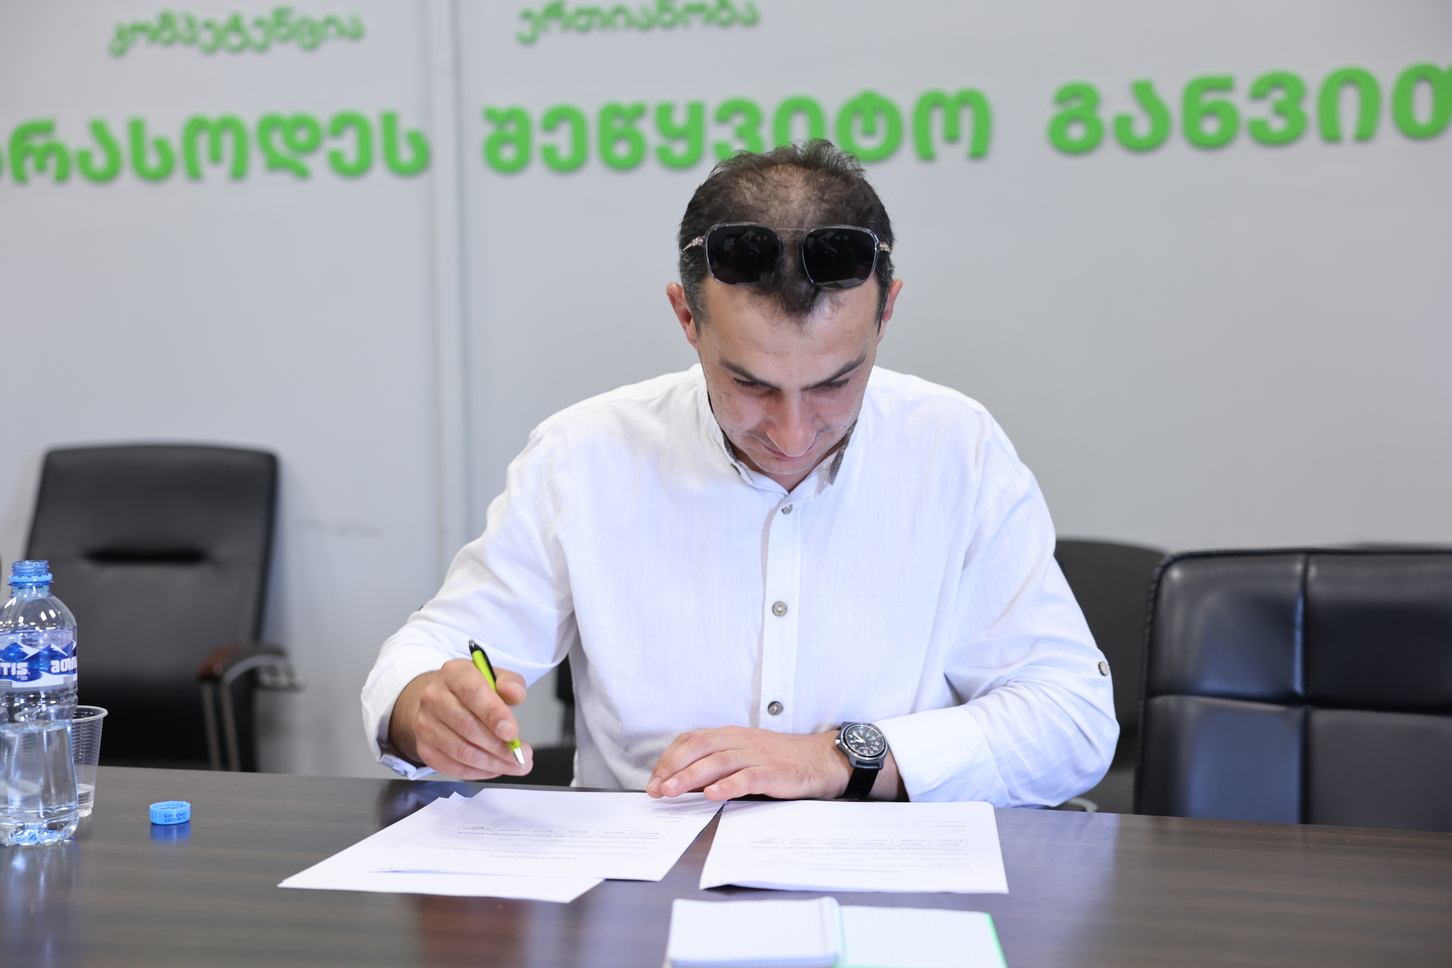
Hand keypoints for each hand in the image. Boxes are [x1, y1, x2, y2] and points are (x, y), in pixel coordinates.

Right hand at [388, 658, 532, 779]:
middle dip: (499, 746)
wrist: (440, 700)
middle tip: (521, 755)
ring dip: (492, 763)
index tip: (512, 733)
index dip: (494, 715)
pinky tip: (495, 768)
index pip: (472, 693)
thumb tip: (515, 694)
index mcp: (454, 673)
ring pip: (461, 751)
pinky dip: (478, 772)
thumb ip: (511, 683)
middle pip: (466, 726)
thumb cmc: (473, 690)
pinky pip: (452, 767)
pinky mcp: (424, 748)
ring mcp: (425, 724)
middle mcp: (433, 697)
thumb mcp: (495, 677)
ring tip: (514, 764)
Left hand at [646, 726, 857, 801]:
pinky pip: (747, 777)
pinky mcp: (773, 771)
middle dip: (673, 768)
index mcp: (730, 735)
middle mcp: (740, 741)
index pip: (691, 741)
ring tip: (672, 791)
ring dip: (691, 777)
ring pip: (718, 761)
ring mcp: (756, 755)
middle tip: (656, 788)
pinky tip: (713, 795)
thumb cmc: (780, 760)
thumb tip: (684, 782)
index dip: (669, 759)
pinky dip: (728, 785)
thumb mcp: (744, 755)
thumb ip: (717, 765)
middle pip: (699, 748)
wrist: (821, 759)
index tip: (654, 780)